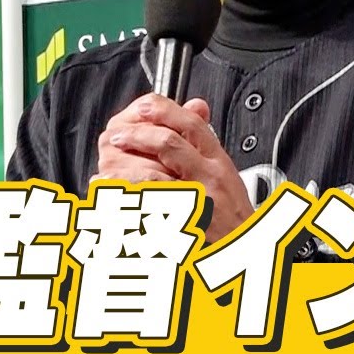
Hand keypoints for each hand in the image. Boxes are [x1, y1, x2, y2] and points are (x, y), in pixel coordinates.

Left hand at [95, 94, 255, 243]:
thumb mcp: (224, 171)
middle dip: (136, 135)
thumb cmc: (233, 214)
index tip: (142, 107)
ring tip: (109, 157)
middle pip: (169, 142)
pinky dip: (126, 192)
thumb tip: (193, 108)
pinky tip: (110, 186)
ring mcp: (197, 199)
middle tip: (116, 135)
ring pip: (155, 173)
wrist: (244, 245)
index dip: (164, 111)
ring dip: (126, 169)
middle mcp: (209, 175)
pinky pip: (149, 204)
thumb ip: (204, 142)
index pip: (192, 123)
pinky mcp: (184, 221)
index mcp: (217, 159)